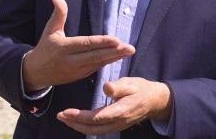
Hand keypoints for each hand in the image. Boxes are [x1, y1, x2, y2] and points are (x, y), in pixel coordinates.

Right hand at [22, 0, 134, 90]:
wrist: (37, 72)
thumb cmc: (45, 48)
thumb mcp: (50, 30)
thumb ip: (58, 14)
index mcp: (64, 48)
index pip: (86, 44)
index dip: (101, 43)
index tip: (116, 40)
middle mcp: (71, 61)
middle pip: (96, 56)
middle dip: (114, 53)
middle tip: (130, 48)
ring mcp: (77, 70)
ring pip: (98, 63)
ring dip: (114, 58)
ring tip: (128, 52)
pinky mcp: (80, 76)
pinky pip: (96, 68)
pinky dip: (107, 62)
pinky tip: (118, 56)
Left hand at [57, 77, 172, 134]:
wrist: (155, 101)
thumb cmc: (141, 89)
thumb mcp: (131, 83)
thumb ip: (118, 87)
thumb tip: (106, 88)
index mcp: (121, 111)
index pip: (97, 117)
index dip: (81, 116)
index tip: (66, 112)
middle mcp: (118, 121)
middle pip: (93, 128)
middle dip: (75, 123)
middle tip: (60, 116)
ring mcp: (118, 126)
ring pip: (95, 131)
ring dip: (79, 126)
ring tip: (65, 119)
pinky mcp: (116, 125)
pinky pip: (99, 130)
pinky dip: (87, 127)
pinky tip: (78, 121)